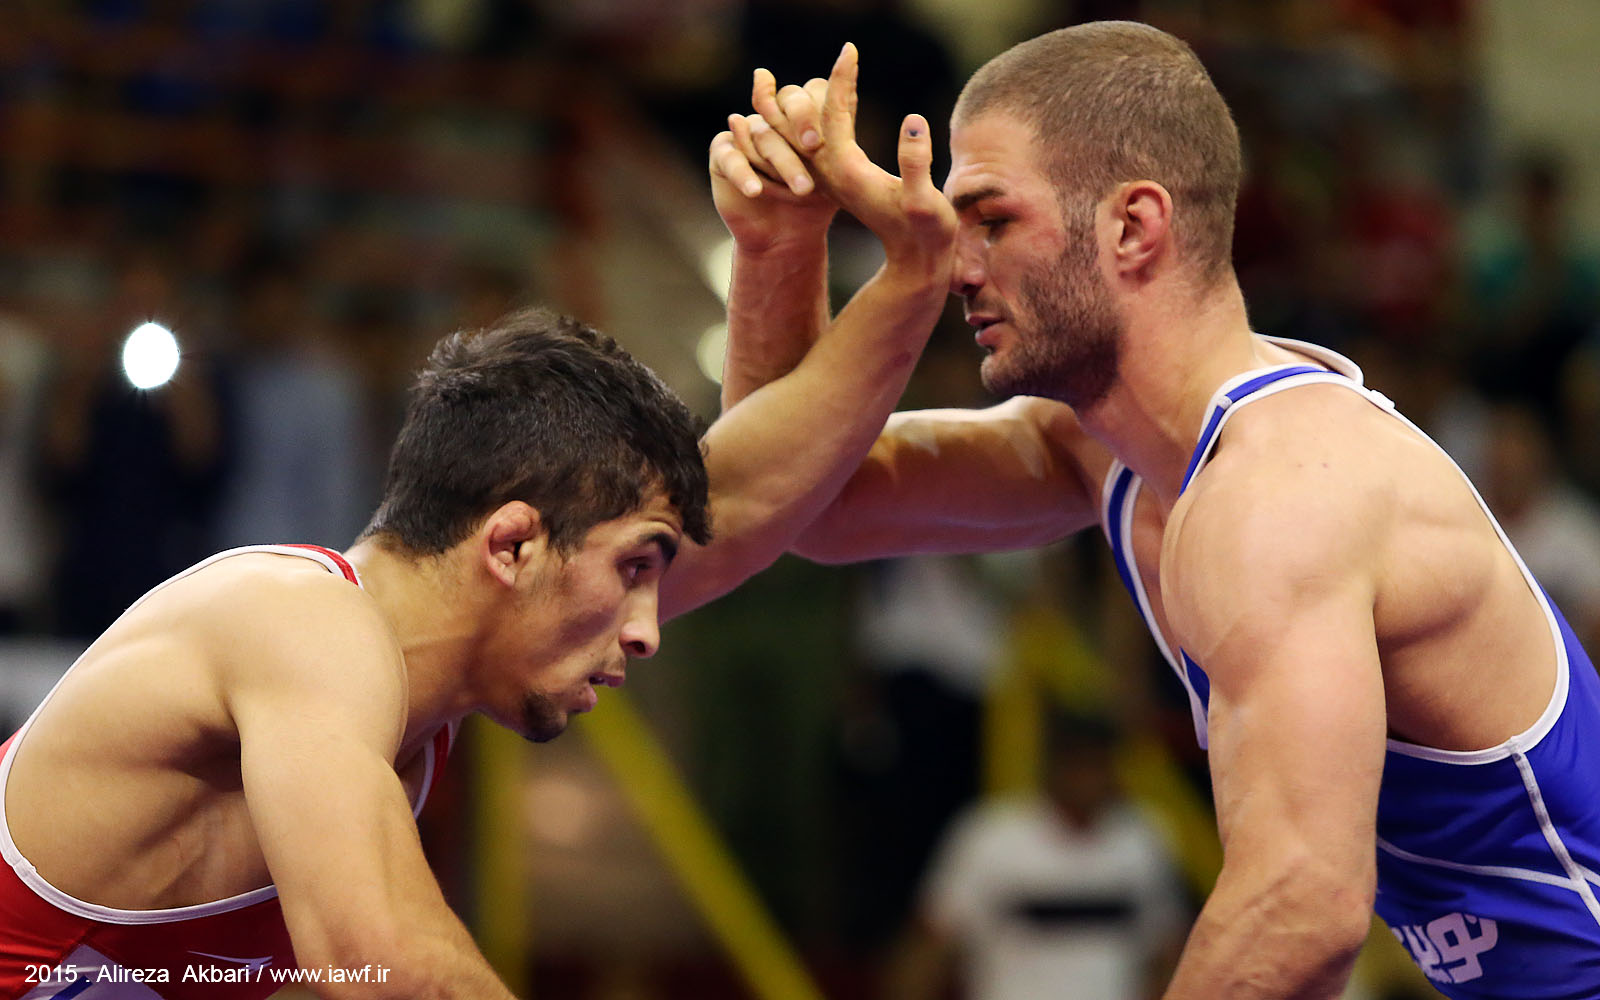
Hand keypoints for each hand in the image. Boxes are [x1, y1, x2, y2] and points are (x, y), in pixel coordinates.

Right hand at [709, 73, 835, 252]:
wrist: (786, 238)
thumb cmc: (815, 202)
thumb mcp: (834, 170)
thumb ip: (840, 130)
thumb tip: (850, 90)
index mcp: (800, 113)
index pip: (806, 92)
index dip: (812, 110)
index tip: (823, 136)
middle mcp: (772, 117)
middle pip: (782, 105)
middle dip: (799, 123)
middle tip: (812, 147)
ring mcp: (746, 132)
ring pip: (761, 133)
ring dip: (781, 162)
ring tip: (802, 189)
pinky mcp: (723, 153)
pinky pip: (731, 156)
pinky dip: (744, 174)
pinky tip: (756, 191)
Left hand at [787, 44, 955, 277]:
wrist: (916, 263)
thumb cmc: (927, 233)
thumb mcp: (926, 202)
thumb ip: (917, 164)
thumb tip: (913, 121)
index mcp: (847, 172)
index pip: (835, 115)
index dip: (842, 79)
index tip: (849, 49)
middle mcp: (832, 174)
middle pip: (804, 122)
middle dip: (806, 87)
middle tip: (819, 55)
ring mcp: (833, 179)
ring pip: (806, 134)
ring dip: (805, 103)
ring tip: (812, 73)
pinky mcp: (841, 182)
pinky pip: (819, 143)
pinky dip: (820, 119)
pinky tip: (832, 101)